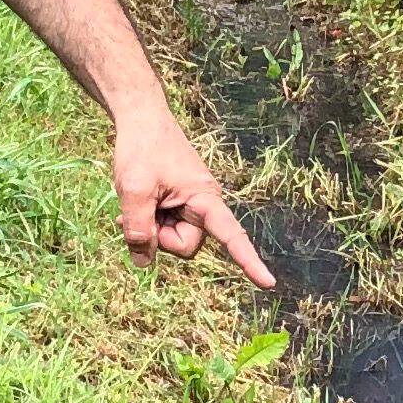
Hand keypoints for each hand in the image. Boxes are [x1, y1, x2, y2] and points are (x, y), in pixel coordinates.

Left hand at [111, 103, 273, 289]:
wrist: (140, 118)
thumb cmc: (141, 149)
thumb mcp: (133, 190)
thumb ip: (137, 228)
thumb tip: (143, 262)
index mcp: (205, 199)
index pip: (232, 236)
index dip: (249, 262)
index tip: (268, 284)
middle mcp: (204, 205)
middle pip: (185, 246)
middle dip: (160, 237)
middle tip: (138, 210)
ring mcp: (190, 206)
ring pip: (172, 239)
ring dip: (150, 227)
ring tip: (136, 200)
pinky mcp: (178, 204)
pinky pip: (165, 228)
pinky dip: (148, 222)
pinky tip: (134, 205)